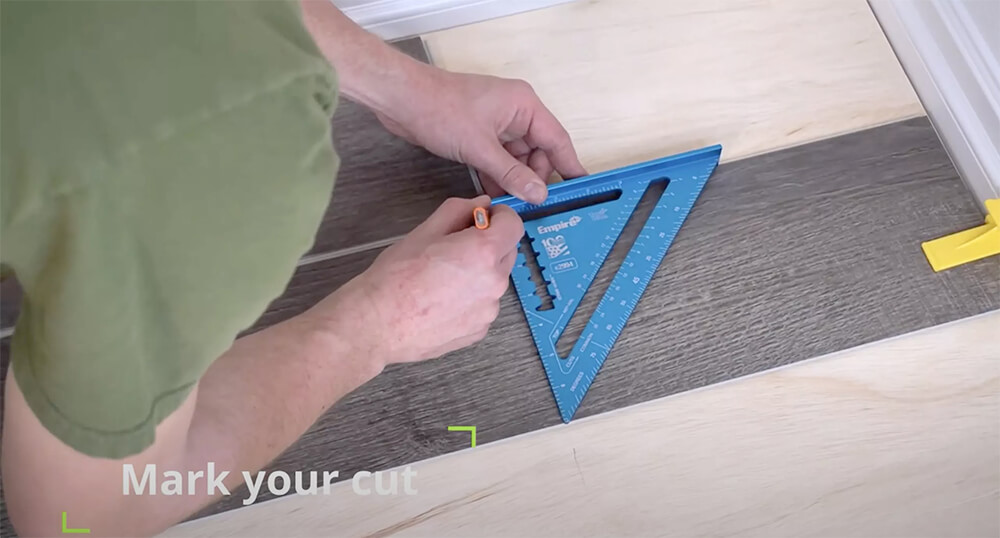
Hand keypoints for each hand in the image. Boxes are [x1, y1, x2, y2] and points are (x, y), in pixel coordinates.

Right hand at [309, 196, 523, 365]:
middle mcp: (494, 283)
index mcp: (483, 252)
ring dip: (480, 273)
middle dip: (489, 244)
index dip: (499, 217)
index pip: (513, 224)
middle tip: (455, 247)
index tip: (483, 219)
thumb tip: (480, 204)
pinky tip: (443, 300)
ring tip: (443, 278)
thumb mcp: (425, 231)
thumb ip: (458, 211)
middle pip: (507, 252)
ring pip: (495, 280)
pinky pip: (484, 304)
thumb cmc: (395, 278)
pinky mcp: (480, 329)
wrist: (378, 323)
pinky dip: (472, 298)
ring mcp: (489, 310)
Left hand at [376, 67, 587, 203]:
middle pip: (539, 153)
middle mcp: (515, 113)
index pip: (557, 140)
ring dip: (515, 182)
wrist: (401, 99)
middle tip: (535, 207)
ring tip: (515, 207)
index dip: (570, 166)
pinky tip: (496, 199)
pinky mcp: (479, 135)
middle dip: (536, 179)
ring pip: (517, 160)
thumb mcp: (480, 148)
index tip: (582, 188)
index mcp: (524, 106)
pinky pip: (498, 161)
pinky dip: (498, 178)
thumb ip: (511, 174)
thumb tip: (538, 194)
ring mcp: (497, 125)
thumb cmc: (440, 109)